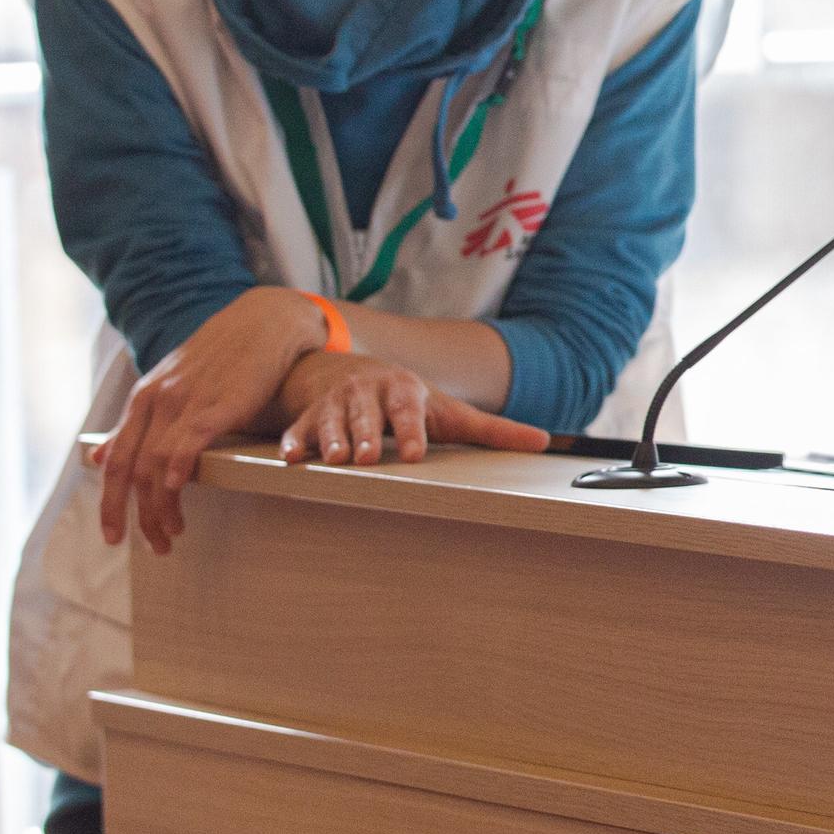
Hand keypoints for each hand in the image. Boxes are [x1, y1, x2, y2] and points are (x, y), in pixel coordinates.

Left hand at [99, 287, 330, 553]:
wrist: (264, 322)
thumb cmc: (224, 357)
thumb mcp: (171, 387)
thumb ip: (137, 423)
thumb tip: (99, 455)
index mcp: (142, 399)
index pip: (113, 461)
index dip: (109, 503)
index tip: (114, 536)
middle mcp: (155, 401)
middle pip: (128, 470)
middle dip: (131, 515)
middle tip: (147, 546)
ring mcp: (183, 402)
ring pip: (155, 466)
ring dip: (160, 507)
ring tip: (173, 533)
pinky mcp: (215, 403)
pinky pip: (185, 444)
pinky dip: (178, 471)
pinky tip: (181, 492)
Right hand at [277, 353, 550, 470]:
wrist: (355, 373)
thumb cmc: (412, 402)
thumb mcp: (451, 412)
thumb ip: (494, 430)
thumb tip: (545, 441)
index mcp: (406, 392)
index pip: (409, 412)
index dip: (409, 432)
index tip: (410, 453)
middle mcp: (369, 393)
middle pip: (367, 417)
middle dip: (364, 436)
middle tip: (361, 459)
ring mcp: (337, 404)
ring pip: (331, 422)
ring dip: (330, 440)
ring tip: (331, 460)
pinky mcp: (309, 417)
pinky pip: (297, 429)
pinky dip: (292, 441)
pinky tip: (288, 456)